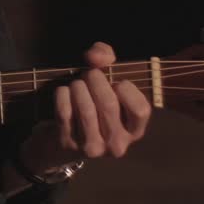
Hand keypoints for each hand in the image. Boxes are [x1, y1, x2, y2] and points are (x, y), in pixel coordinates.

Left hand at [21, 41, 151, 171]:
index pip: (140, 110)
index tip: (117, 82)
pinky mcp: (69, 143)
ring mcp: (93, 147)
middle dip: (96, 81)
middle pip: (109, 105)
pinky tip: (64, 92)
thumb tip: (95, 57)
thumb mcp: (106, 76)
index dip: (128, 90)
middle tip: (89, 74)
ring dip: (78, 88)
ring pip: (86, 110)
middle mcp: (117, 144)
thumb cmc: (93, 100)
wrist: (64, 133)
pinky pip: (65, 112)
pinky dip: (62, 95)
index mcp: (134, 131)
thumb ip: (105, 56)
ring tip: (77, 83)